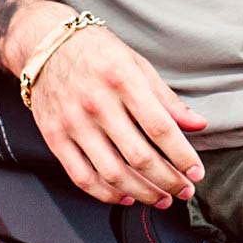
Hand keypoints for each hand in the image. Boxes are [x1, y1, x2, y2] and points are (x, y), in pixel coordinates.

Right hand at [22, 20, 206, 206]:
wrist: (45, 44)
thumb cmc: (97, 52)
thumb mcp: (137, 64)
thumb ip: (167, 99)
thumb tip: (198, 124)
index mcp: (123, 80)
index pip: (160, 128)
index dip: (182, 156)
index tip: (196, 173)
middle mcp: (97, 103)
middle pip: (139, 157)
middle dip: (168, 181)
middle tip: (184, 190)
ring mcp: (72, 122)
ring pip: (112, 173)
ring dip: (142, 193)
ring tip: (161, 198)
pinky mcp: (54, 137)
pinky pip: (82, 177)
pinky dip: (106, 194)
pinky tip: (125, 197)